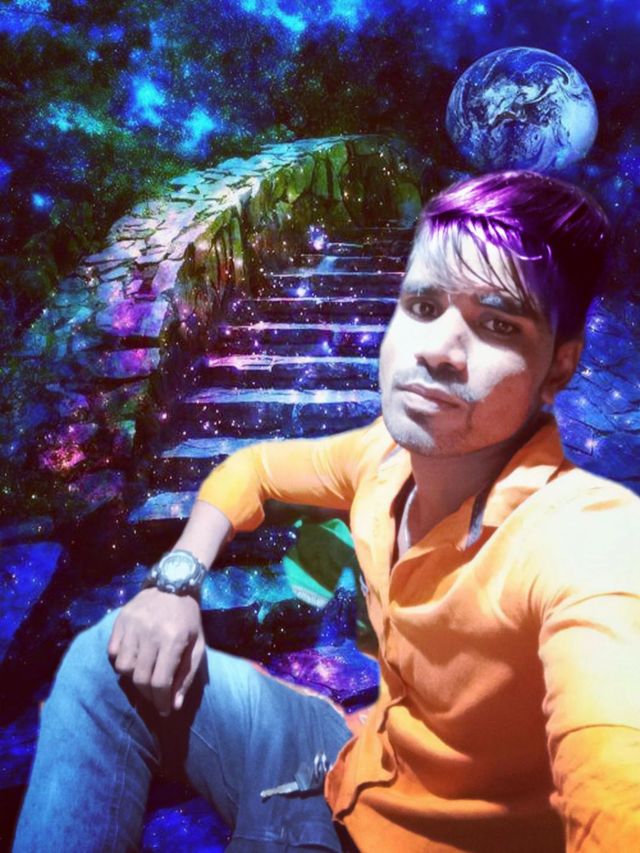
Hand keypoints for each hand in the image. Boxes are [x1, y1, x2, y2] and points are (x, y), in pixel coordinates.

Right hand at [107, 588, 204, 715]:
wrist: (174, 583)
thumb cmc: (189, 618)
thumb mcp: (197, 645)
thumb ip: (186, 676)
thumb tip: (174, 705)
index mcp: (173, 639)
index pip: (160, 682)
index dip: (161, 702)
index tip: (164, 710)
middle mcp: (150, 633)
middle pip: (140, 678)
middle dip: (148, 694)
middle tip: (155, 697)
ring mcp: (132, 625)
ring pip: (122, 667)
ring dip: (132, 678)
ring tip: (144, 677)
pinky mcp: (120, 620)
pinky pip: (112, 652)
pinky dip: (120, 661)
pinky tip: (133, 659)